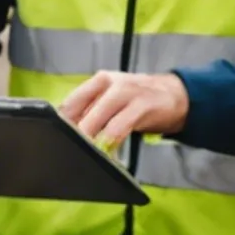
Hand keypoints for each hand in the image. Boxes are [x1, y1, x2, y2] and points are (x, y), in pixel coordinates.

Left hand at [62, 70, 190, 146]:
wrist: (176, 95)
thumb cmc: (138, 100)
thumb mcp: (113, 99)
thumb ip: (92, 111)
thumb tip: (66, 130)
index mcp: (99, 81)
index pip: (71, 103)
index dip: (62, 124)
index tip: (58, 139)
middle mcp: (111, 84)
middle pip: (83, 112)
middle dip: (75, 134)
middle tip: (69, 151)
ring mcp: (128, 93)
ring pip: (100, 120)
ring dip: (91, 139)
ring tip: (86, 153)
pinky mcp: (142, 106)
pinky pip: (120, 127)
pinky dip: (111, 142)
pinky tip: (109, 154)